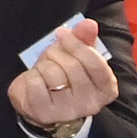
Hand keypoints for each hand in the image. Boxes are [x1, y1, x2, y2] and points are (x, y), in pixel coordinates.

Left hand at [5, 15, 121, 137]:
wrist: (39, 102)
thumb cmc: (63, 76)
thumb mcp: (76, 56)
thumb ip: (85, 39)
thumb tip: (89, 24)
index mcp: (106, 89)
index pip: (95, 63)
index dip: (77, 45)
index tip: (62, 33)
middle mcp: (91, 104)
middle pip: (72, 66)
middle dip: (56, 54)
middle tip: (51, 56)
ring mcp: (68, 111)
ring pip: (52, 73)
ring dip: (43, 65)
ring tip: (44, 71)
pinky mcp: (44, 113)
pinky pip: (35, 83)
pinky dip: (30, 77)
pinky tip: (35, 82)